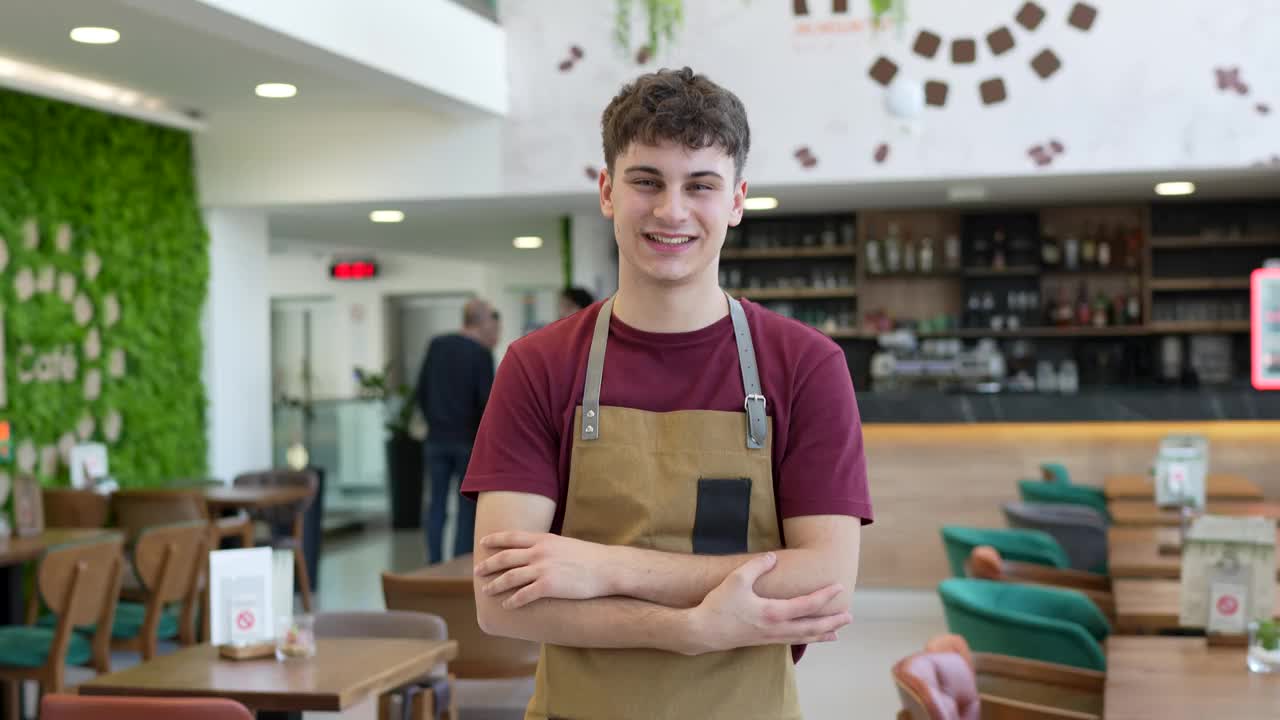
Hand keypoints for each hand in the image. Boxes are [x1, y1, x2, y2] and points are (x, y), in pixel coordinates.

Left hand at [475, 531, 616, 608]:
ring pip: (509, 577)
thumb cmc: (589, 558)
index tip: (482, 543)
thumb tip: (535, 550)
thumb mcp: (564, 544)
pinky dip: (512, 601)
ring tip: (486, 591)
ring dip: (495, 585)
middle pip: (505, 558)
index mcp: (543, 539)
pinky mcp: (548, 587)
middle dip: (488, 565)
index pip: (511, 537)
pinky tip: (506, 606)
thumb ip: (547, 546)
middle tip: (477, 571)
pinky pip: (523, 595)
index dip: (494, 540)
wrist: (608, 568)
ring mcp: (543, 569)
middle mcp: (539, 552)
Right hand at [687, 553, 849, 654]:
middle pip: (812, 627)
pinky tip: (809, 638)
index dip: (825, 596)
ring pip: (803, 637)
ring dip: (822, 634)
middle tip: (849, 616)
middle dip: (832, 621)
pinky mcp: (763, 641)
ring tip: (837, 632)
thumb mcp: (736, 580)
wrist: (702, 632)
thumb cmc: (718, 605)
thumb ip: (757, 566)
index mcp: (773, 612)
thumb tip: (773, 557)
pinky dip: (806, 639)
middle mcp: (776, 628)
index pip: (807, 605)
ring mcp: (770, 637)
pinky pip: (791, 641)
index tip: (839, 587)